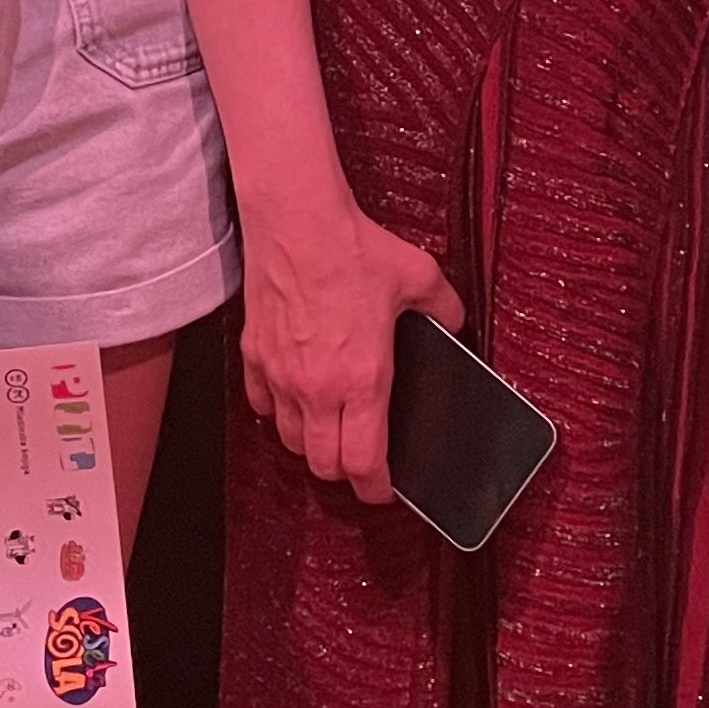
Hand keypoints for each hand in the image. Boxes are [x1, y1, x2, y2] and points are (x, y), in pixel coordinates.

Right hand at [239, 196, 461, 502]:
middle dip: (345, 471)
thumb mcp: (419, 276)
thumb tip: (454, 324)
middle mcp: (318, 387)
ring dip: (310, 443)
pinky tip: (293, 396)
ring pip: (290, 440)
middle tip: (360, 460)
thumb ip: (445, 309)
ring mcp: (281, 374)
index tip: (383, 489)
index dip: (375, 488)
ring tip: (328, 429)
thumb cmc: (353, 246)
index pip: (364, 463)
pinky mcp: (254, 354)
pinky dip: (277, 410)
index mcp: (363, 379)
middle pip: (324, 464)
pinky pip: (261, 404)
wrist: (297, 217)